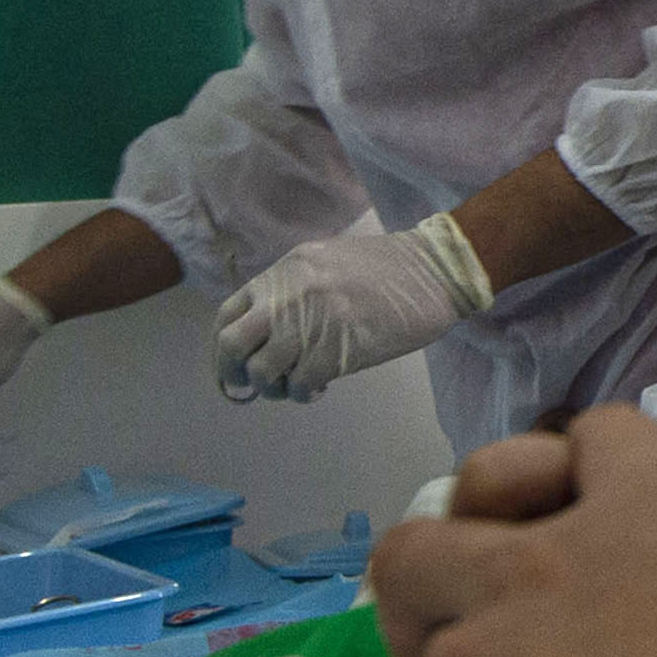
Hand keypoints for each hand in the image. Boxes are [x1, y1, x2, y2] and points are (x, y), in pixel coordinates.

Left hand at [214, 214, 490, 404]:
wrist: (432, 272)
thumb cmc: (385, 269)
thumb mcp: (324, 263)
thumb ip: (291, 290)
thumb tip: (268, 329)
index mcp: (282, 273)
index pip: (228, 314)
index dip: (223, 348)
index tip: (234, 365)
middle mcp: (286, 297)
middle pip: (232, 344)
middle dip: (233, 372)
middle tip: (251, 385)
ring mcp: (309, 324)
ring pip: (263, 371)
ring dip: (272, 388)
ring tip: (293, 386)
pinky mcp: (336, 352)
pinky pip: (300, 385)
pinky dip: (303, 393)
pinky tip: (319, 387)